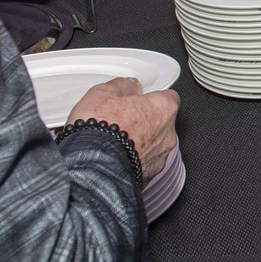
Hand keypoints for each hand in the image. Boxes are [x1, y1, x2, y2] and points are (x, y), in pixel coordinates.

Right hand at [66, 77, 180, 180]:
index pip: (168, 97)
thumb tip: (129, 85)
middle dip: (143, 121)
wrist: (92, 168)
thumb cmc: (101, 130)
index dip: (150, 98)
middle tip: (120, 121)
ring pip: (152, 145)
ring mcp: (159, 158)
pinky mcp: (148, 177)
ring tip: (113, 141)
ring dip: (138, 142)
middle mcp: (167, 134)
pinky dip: (132, 160)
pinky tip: (113, 157)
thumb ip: (122, 86)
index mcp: (163, 109)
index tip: (138, 100)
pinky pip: (142, 164)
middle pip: (160, 122)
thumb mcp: (104, 93)